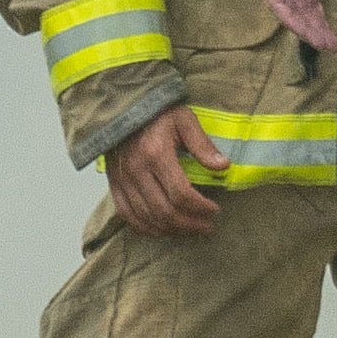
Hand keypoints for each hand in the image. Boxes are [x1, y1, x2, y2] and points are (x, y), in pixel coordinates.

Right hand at [105, 103, 227, 235]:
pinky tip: (163, 230)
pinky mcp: (113, 184)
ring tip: (191, 230)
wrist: (124, 107)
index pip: (181, 194)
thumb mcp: (185, 120)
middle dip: (190, 224)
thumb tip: (223, 167)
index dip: (200, 208)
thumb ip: (203, 145)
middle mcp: (136, 171)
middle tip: (207, 226)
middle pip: (164, 212)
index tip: (215, 210)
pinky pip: (127, 215)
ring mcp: (122, 180)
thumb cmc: (158, 113)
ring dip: (171, 230)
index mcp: (156, 154)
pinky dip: (145, 228)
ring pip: (147, 218)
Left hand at [260, 0, 336, 49]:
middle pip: (299, 12)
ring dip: (303, 28)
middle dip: (314, 30)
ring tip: (320, 42)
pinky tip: (303, 29)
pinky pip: (276, 2)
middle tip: (329, 46)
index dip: (322, 22)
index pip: (310, 4)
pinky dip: (288, 17)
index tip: (335, 40)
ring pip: (287, 11)